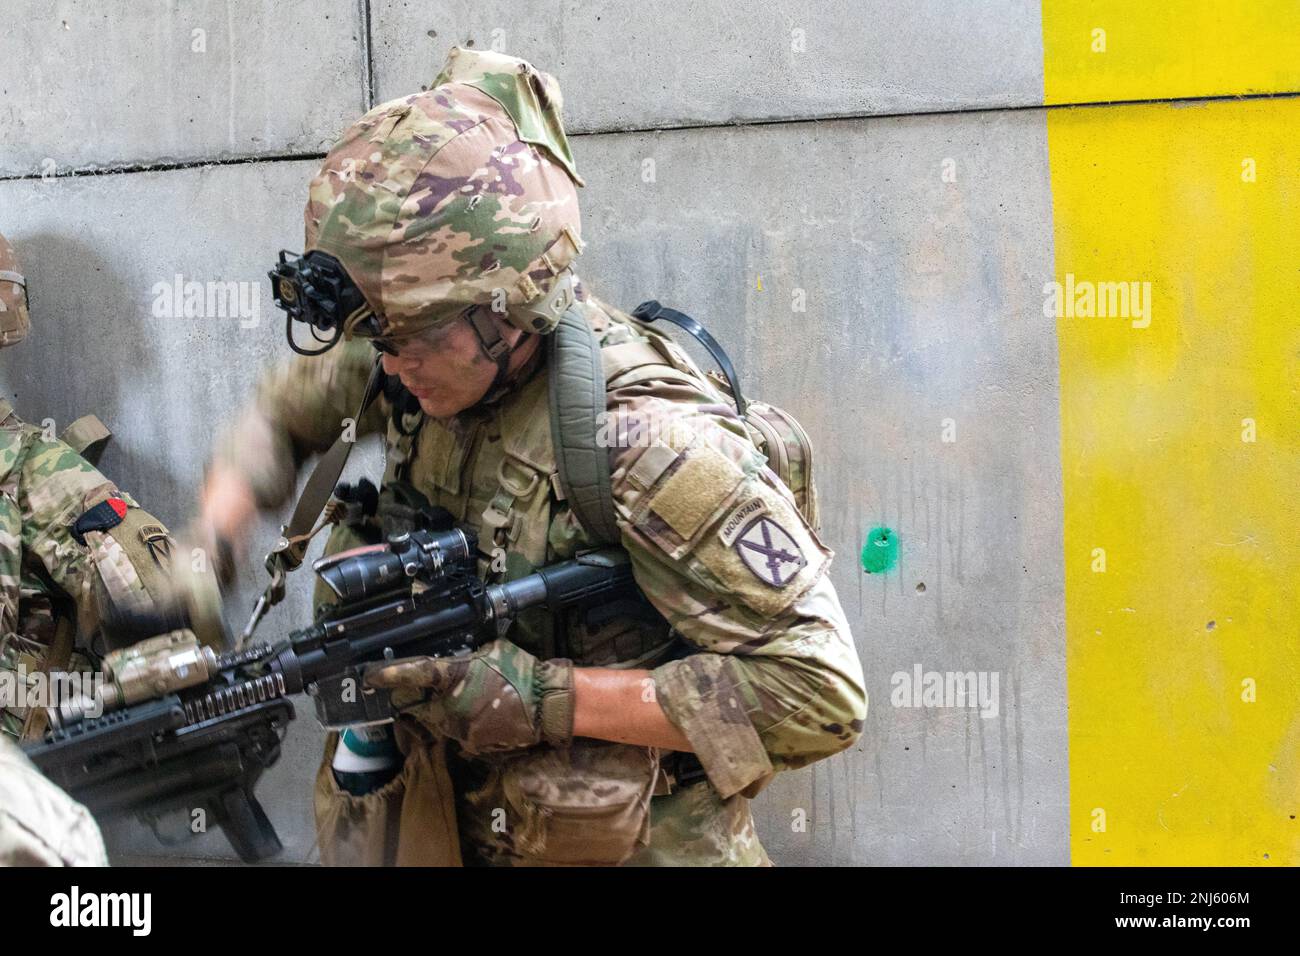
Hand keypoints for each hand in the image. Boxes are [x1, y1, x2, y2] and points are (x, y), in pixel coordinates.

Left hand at [364, 639, 574, 754]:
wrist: (545, 705)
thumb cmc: (522, 671)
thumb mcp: (492, 649)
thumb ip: (466, 652)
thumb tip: (452, 651)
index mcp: (454, 676)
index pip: (413, 673)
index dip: (388, 674)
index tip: (370, 675)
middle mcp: (449, 704)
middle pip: (414, 702)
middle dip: (409, 697)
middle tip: (410, 690)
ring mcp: (457, 727)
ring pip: (431, 719)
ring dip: (432, 710)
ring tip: (452, 699)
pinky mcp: (467, 743)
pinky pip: (450, 731)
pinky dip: (453, 722)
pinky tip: (472, 713)